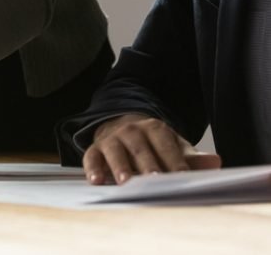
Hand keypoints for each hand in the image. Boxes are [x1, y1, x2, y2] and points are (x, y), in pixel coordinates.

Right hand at [83, 113, 220, 184]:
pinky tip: (96, 181)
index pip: (165, 144)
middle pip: (140, 148)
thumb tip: (215, 161)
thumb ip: (191, 157)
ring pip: (115, 151)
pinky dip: (92, 168)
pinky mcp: (95, 148)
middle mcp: (131, 130)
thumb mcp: (173, 145)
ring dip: (120, 166)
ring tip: (125, 182)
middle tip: (154, 181)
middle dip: (147, 164)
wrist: (122, 126)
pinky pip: (91, 156)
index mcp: (154, 128)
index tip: (182, 177)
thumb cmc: (153, 143)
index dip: (174, 161)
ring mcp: (112, 138)